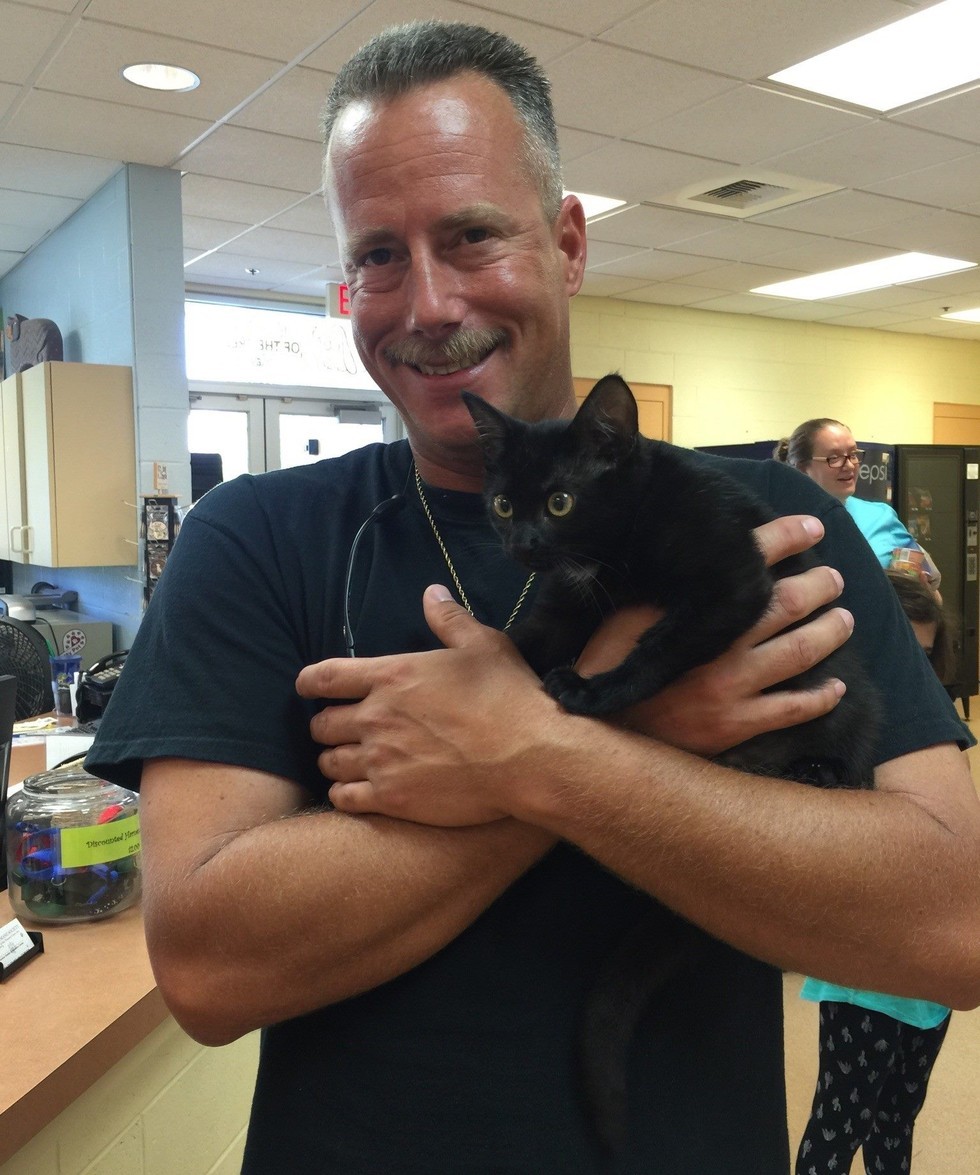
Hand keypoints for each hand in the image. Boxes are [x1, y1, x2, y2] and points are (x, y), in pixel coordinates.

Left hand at [296, 585, 560, 824]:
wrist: (529, 759)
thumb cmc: (508, 697)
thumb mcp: (483, 646)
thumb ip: (449, 620)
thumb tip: (431, 593)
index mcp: (392, 676)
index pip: (325, 677)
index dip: (309, 682)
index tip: (307, 687)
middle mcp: (376, 718)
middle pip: (322, 724)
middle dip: (327, 724)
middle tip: (341, 728)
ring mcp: (381, 761)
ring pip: (329, 762)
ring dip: (334, 759)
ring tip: (349, 760)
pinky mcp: (392, 798)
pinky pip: (344, 798)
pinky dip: (344, 793)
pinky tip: (357, 791)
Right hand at [577, 516, 852, 755]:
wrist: (601, 732)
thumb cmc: (609, 665)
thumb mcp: (627, 615)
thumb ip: (665, 590)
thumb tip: (694, 558)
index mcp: (698, 611)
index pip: (752, 563)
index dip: (786, 540)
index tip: (812, 528)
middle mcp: (725, 645)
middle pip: (790, 605)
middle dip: (820, 586)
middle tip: (834, 579)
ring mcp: (736, 688)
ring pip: (801, 652)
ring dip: (830, 632)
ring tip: (844, 619)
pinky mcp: (738, 724)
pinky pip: (793, 709)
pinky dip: (821, 697)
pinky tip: (836, 688)